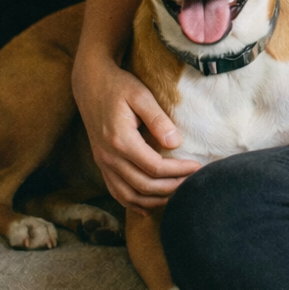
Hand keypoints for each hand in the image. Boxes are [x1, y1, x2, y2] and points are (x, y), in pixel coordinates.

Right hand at [73, 56, 200, 210]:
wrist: (90, 84)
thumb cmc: (119, 86)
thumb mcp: (141, 95)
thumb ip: (157, 120)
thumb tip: (175, 143)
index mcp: (120, 141)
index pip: (154, 167)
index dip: (178, 171)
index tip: (198, 168)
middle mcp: (109, 157)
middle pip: (143, 186)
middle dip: (170, 189)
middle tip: (193, 184)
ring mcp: (103, 163)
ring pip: (128, 196)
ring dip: (153, 200)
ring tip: (177, 195)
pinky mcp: (101, 163)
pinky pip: (116, 191)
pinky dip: (133, 202)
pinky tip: (149, 205)